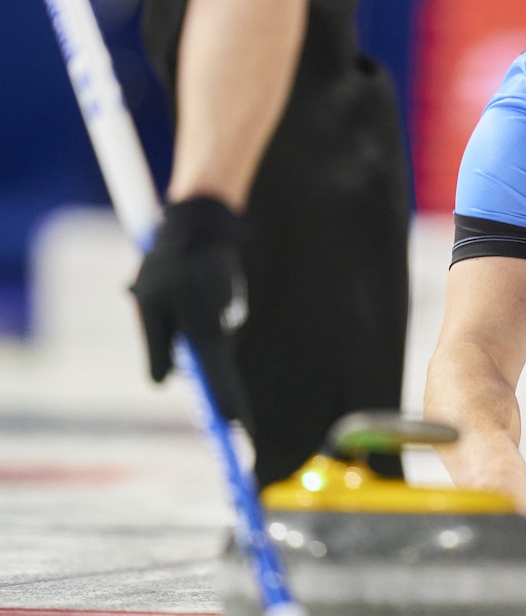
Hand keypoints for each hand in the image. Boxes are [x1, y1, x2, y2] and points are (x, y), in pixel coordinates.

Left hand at [130, 197, 250, 421]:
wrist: (201, 225)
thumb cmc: (168, 265)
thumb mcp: (150, 305)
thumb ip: (155, 348)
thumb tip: (163, 383)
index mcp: (206, 333)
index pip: (221, 383)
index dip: (230, 412)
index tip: (240, 436)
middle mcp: (224, 330)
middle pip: (220, 376)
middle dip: (221, 398)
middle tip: (232, 424)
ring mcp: (229, 319)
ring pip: (208, 349)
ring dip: (189, 343)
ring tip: (170, 301)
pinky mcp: (227, 310)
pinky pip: (209, 331)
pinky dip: (195, 325)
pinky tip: (185, 292)